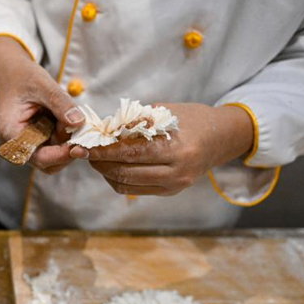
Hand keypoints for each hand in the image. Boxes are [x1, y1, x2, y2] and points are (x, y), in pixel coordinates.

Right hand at [0, 36, 85, 173]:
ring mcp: (25, 142)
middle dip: (65, 150)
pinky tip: (68, 120)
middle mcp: (16, 143)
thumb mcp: (42, 85)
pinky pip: (52, 145)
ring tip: (72, 120)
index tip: (79, 145)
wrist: (10, 70)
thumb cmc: (21, 75)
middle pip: (46, 162)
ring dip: (66, 142)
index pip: (37, 157)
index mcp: (10, 133)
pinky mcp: (34, 138)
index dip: (60, 155)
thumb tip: (79, 122)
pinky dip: (63, 136)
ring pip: (52, 156)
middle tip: (80, 131)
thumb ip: (60, 104)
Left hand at [80, 103, 253, 195]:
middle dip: (99, 164)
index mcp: (178, 149)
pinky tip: (109, 166)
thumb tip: (102, 131)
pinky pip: (134, 189)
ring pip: (126, 185)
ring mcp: (173, 186)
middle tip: (83, 153)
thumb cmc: (191, 119)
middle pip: (125, 173)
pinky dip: (117, 179)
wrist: (220, 138)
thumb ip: (135, 123)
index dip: (103, 151)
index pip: (131, 153)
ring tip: (94, 159)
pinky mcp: (169, 192)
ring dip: (105, 173)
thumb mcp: (164, 111)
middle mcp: (177, 173)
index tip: (84, 146)